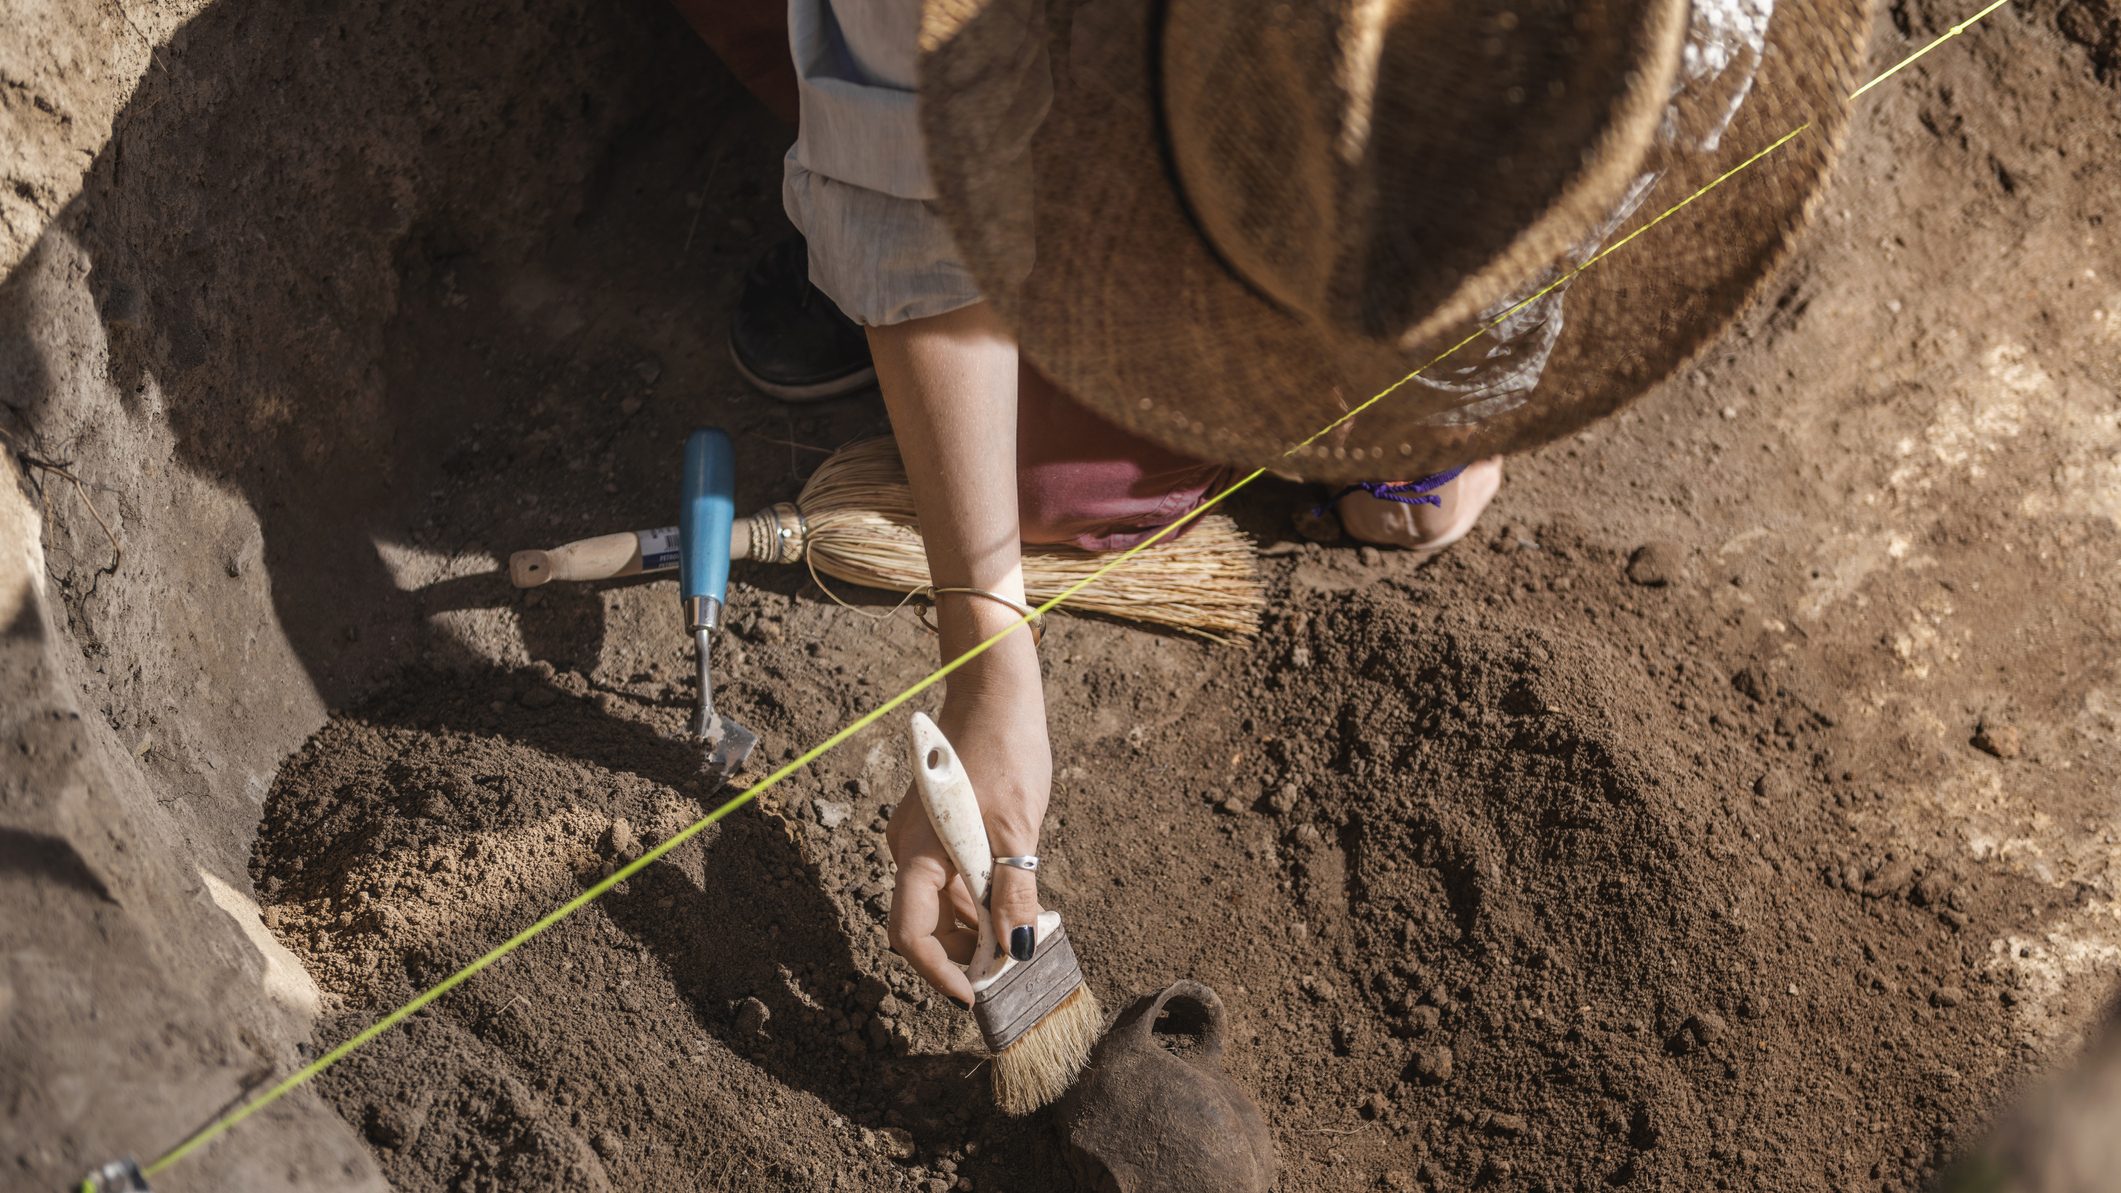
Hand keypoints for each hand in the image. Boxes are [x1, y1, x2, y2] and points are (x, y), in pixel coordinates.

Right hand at [885, 658, 1050, 1004]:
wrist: (992, 691)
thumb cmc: (1003, 750)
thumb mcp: (1017, 828)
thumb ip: (1014, 891)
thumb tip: (1017, 948)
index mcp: (917, 852)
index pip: (910, 935)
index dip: (939, 973)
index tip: (975, 996)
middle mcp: (909, 850)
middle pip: (924, 926)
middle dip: (962, 956)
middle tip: (1011, 972)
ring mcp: (922, 839)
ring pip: (940, 904)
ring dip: (974, 930)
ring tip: (1020, 941)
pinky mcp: (939, 829)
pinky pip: (950, 879)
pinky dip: (977, 900)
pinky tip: (1012, 906)